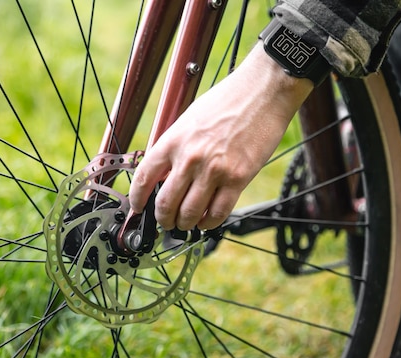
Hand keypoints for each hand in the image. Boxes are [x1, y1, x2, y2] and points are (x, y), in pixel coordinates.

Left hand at [128, 44, 313, 230]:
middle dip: (163, 219)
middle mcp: (190, 157)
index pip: (144, 178)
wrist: (263, 90)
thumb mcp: (189, 120)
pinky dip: (209, 222)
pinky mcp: (238, 178)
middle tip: (165, 222)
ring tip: (186, 223)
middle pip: (165, 203)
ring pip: (190, 213)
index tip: (137, 207)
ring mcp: (214, 170)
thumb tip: (165, 175)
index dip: (137, 199)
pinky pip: (218, 212)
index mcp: (173, 140)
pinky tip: (206, 221)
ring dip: (185, 224)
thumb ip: (175, 148)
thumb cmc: (227, 101)